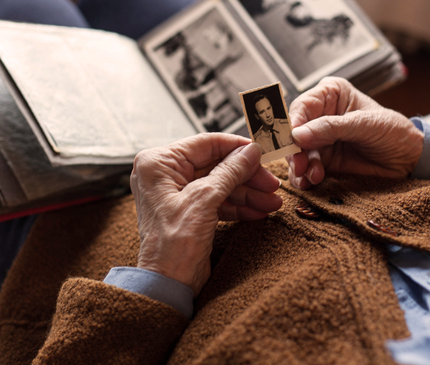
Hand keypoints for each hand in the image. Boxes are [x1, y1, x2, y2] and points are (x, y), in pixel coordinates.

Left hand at [130, 134, 281, 295]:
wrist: (167, 286)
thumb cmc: (172, 245)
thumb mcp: (204, 200)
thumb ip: (230, 171)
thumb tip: (251, 151)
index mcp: (158, 163)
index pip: (205, 143)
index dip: (237, 147)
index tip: (261, 152)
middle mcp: (164, 174)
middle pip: (216, 164)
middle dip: (246, 176)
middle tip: (271, 184)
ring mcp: (176, 193)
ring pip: (220, 184)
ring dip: (247, 193)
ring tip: (272, 202)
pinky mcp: (187, 211)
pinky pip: (217, 200)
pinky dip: (237, 206)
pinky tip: (258, 212)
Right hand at [287, 77, 423, 188]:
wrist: (410, 160)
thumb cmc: (393, 131)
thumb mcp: (364, 125)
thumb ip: (330, 128)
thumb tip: (297, 135)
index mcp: (330, 94)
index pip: (302, 106)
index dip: (293, 124)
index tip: (292, 141)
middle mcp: (320, 115)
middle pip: (294, 131)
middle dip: (294, 150)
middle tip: (300, 165)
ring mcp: (320, 139)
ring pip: (296, 153)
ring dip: (300, 166)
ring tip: (312, 176)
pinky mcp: (323, 161)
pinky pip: (305, 169)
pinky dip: (304, 177)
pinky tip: (311, 182)